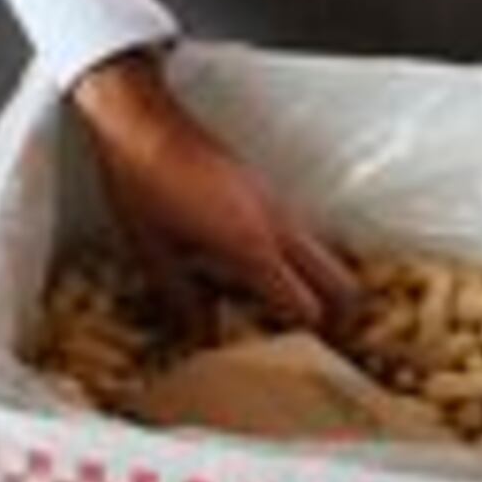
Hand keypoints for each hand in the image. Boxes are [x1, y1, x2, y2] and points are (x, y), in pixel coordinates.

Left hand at [67, 52, 356, 330]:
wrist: (141, 123)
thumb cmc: (143, 184)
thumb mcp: (153, 254)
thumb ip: (183, 300)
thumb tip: (201, 334)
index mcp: (253, 246)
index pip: (307, 306)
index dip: (305, 340)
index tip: (293, 358)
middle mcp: (278, 224)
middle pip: (340, 280)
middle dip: (336, 317)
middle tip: (314, 343)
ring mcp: (276, 202)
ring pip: (323, 255)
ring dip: (315, 286)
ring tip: (281, 312)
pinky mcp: (265, 188)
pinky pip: (299, 234)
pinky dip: (295, 261)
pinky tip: (255, 272)